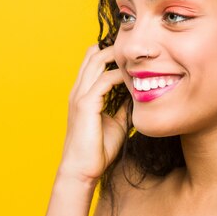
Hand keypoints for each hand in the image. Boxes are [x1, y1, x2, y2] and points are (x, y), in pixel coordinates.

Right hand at [59, 43, 129, 184]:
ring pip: (95, 62)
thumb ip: (124, 106)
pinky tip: (132, 77)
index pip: (92, 61)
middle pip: (93, 55)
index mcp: (83, 93)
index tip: (130, 51)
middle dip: (113, 47)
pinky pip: (103, 81)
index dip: (109, 52)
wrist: (83, 170)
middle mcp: (78, 90)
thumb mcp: (117, 122)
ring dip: (115, 55)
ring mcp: (79, 96)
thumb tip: (138, 95)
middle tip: (135, 45)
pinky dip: (118, 75)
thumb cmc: (98, 149)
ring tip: (135, 53)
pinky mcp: (85, 105)